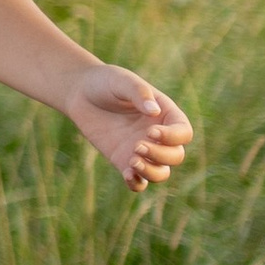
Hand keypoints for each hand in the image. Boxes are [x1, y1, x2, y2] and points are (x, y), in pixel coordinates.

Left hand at [66, 64, 191, 191]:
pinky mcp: (124, 162)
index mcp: (166, 114)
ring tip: (132, 162)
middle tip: (137, 145)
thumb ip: (139, 93)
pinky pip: (139, 182)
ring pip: (161, 173)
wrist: (81, 93)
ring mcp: (142, 151)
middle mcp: (159, 136)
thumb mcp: (122, 81)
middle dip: (160, 155)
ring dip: (151, 172)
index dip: (172, 137)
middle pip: (175, 156)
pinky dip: (137, 183)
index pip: (183, 133)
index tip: (151, 132)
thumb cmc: (106, 82)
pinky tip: (127, 175)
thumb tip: (154, 112)